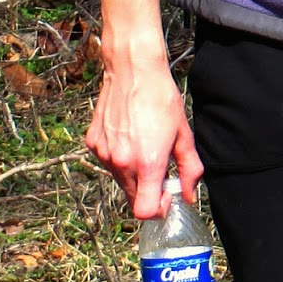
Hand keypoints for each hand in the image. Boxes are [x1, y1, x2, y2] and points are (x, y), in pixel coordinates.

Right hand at [85, 52, 202, 220]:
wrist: (132, 71)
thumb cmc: (161, 98)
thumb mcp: (183, 133)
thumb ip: (189, 168)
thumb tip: (189, 194)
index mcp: (148, 162)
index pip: (145, 211)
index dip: (158, 209)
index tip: (167, 195)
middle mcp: (122, 162)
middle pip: (133, 198)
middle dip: (149, 191)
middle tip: (161, 168)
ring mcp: (104, 153)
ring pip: (120, 180)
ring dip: (134, 174)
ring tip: (145, 145)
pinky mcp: (93, 143)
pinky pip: (108, 162)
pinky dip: (119, 158)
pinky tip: (129, 136)